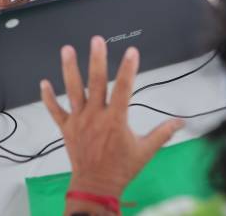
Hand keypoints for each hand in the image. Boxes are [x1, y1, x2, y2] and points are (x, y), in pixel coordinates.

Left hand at [40, 36, 182, 198]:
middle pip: (96, 83)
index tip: (132, 52)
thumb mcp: (145, 150)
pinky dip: (48, 97)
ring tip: (67, 50)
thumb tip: (181, 122)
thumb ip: (163, 133)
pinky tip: (44, 83)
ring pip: (73, 90)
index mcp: (115, 119)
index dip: (128, 69)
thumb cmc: (121, 168)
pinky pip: (55, 110)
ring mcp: (78, 120)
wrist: (96, 185)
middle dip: (97, 60)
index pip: (124, 88)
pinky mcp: (66, 128)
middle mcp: (95, 116)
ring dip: (69, 69)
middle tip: (97, 40)